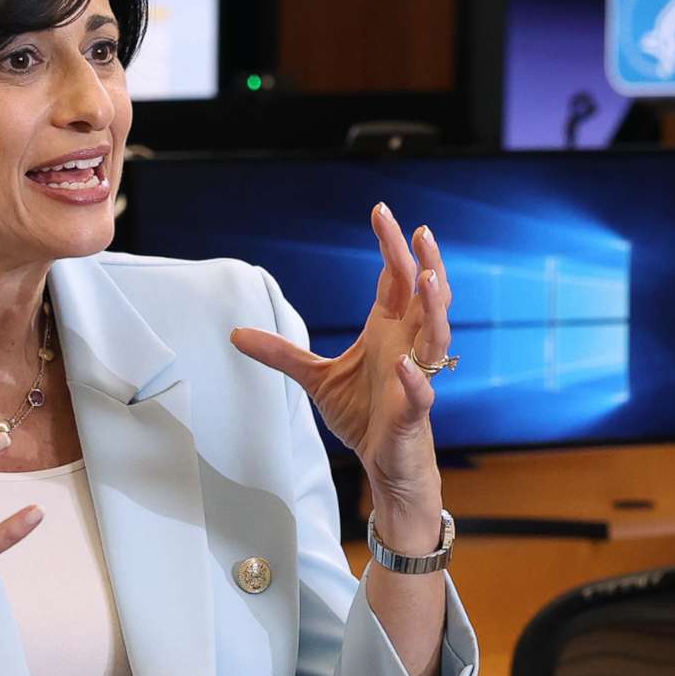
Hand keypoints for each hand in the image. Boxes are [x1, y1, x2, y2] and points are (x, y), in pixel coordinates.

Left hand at [231, 202, 450, 524]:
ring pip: (438, 335)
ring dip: (436, 308)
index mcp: (390, 329)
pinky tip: (402, 367)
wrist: (385, 463)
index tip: (380, 212)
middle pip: (425, 295)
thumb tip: (236, 335)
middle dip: (423, 261)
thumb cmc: (364, 414)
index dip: (392, 246)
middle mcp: (409, 345)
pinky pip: (420, 393)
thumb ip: (281, 353)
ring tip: (429, 279)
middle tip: (417, 230)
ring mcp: (416, 377)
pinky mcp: (413, 413)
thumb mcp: (315, 377)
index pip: (396, 278)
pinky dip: (414, 380)